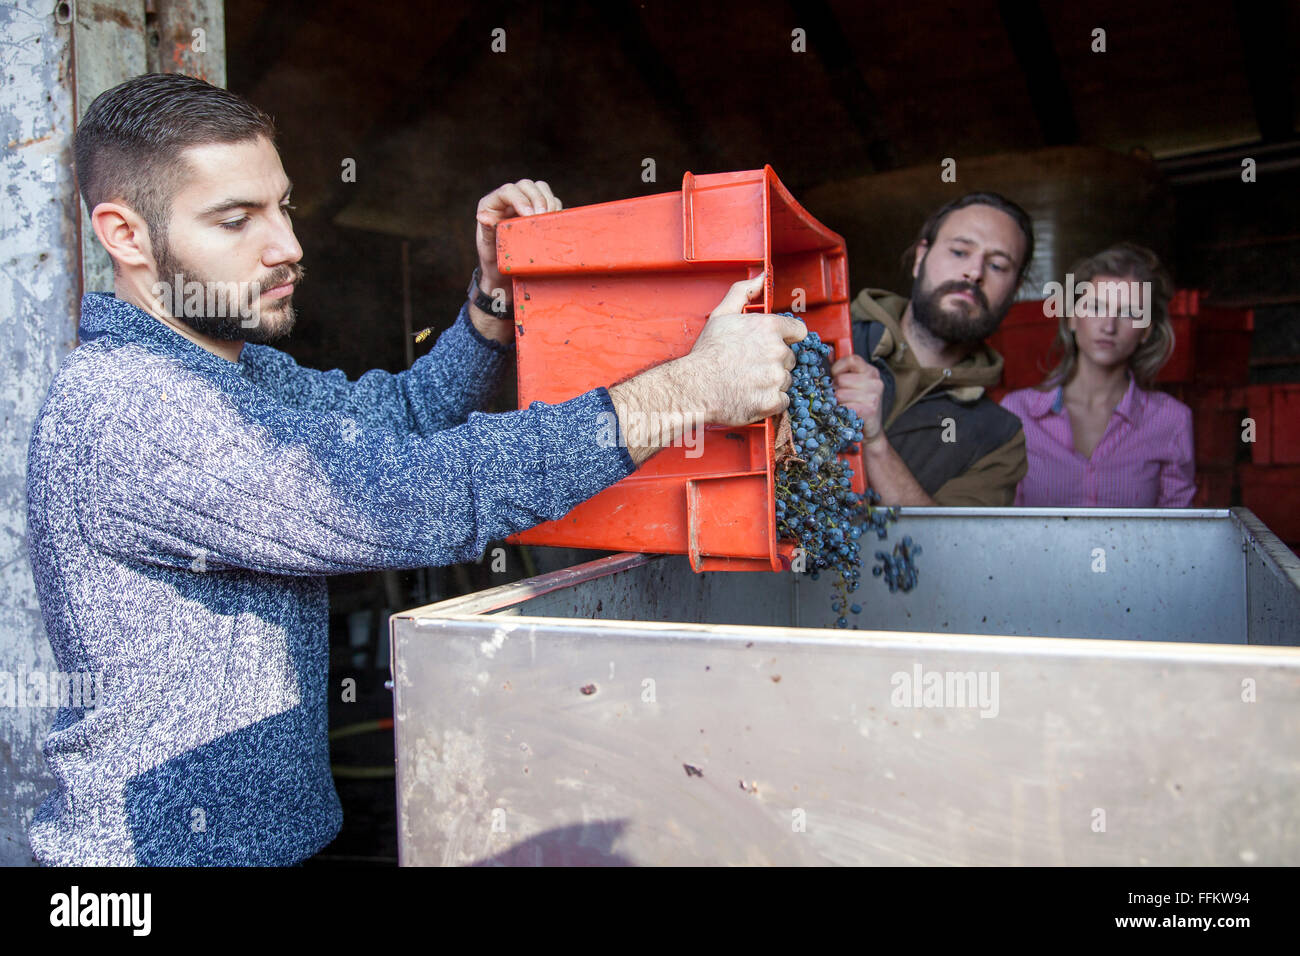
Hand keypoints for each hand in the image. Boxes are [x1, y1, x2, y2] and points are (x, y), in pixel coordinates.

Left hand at [475, 179, 561, 305]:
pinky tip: (555, 222)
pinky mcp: (539, 211)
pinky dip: (557, 209)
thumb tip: (483, 217)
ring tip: (550, 220)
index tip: (530, 215)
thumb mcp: (487, 247)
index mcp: (493, 204)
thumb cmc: (493, 259)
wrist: (504, 273)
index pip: (508, 191)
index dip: (521, 199)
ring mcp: (525, 204)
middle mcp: (509, 200)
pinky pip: (552, 201)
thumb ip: (486, 230)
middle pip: (526, 185)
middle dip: (538, 198)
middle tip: (543, 217)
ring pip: (541, 189)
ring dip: (549, 202)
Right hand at [680, 274, 805, 425]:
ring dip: (771, 383)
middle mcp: (777, 351)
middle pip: (789, 358)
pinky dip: (770, 402)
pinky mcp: (773, 401)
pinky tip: (751, 396)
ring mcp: (776, 377)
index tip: (773, 345)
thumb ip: (744, 292)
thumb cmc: (707, 352)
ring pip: (785, 380)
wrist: (694, 387)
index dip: (786, 339)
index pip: (798, 331)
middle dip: (774, 362)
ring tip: (747, 382)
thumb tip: (762, 276)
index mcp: (769, 328)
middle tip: (750, 366)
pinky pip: (783, 401)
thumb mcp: (722, 314)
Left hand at [832, 353, 884, 443]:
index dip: (837, 368)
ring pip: (840, 394)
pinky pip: (845, 407)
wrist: (870, 430)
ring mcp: (874, 395)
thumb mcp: (852, 384)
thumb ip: (840, 369)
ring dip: (837, 403)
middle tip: (840, 398)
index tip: (835, 377)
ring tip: (843, 407)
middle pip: (841, 379)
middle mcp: (875, 381)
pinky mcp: (870, 410)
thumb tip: (826, 352)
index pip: (851, 360)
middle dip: (835, 389)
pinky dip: (841, 412)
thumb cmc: (858, 405)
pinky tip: (845, 415)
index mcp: (870, 371)